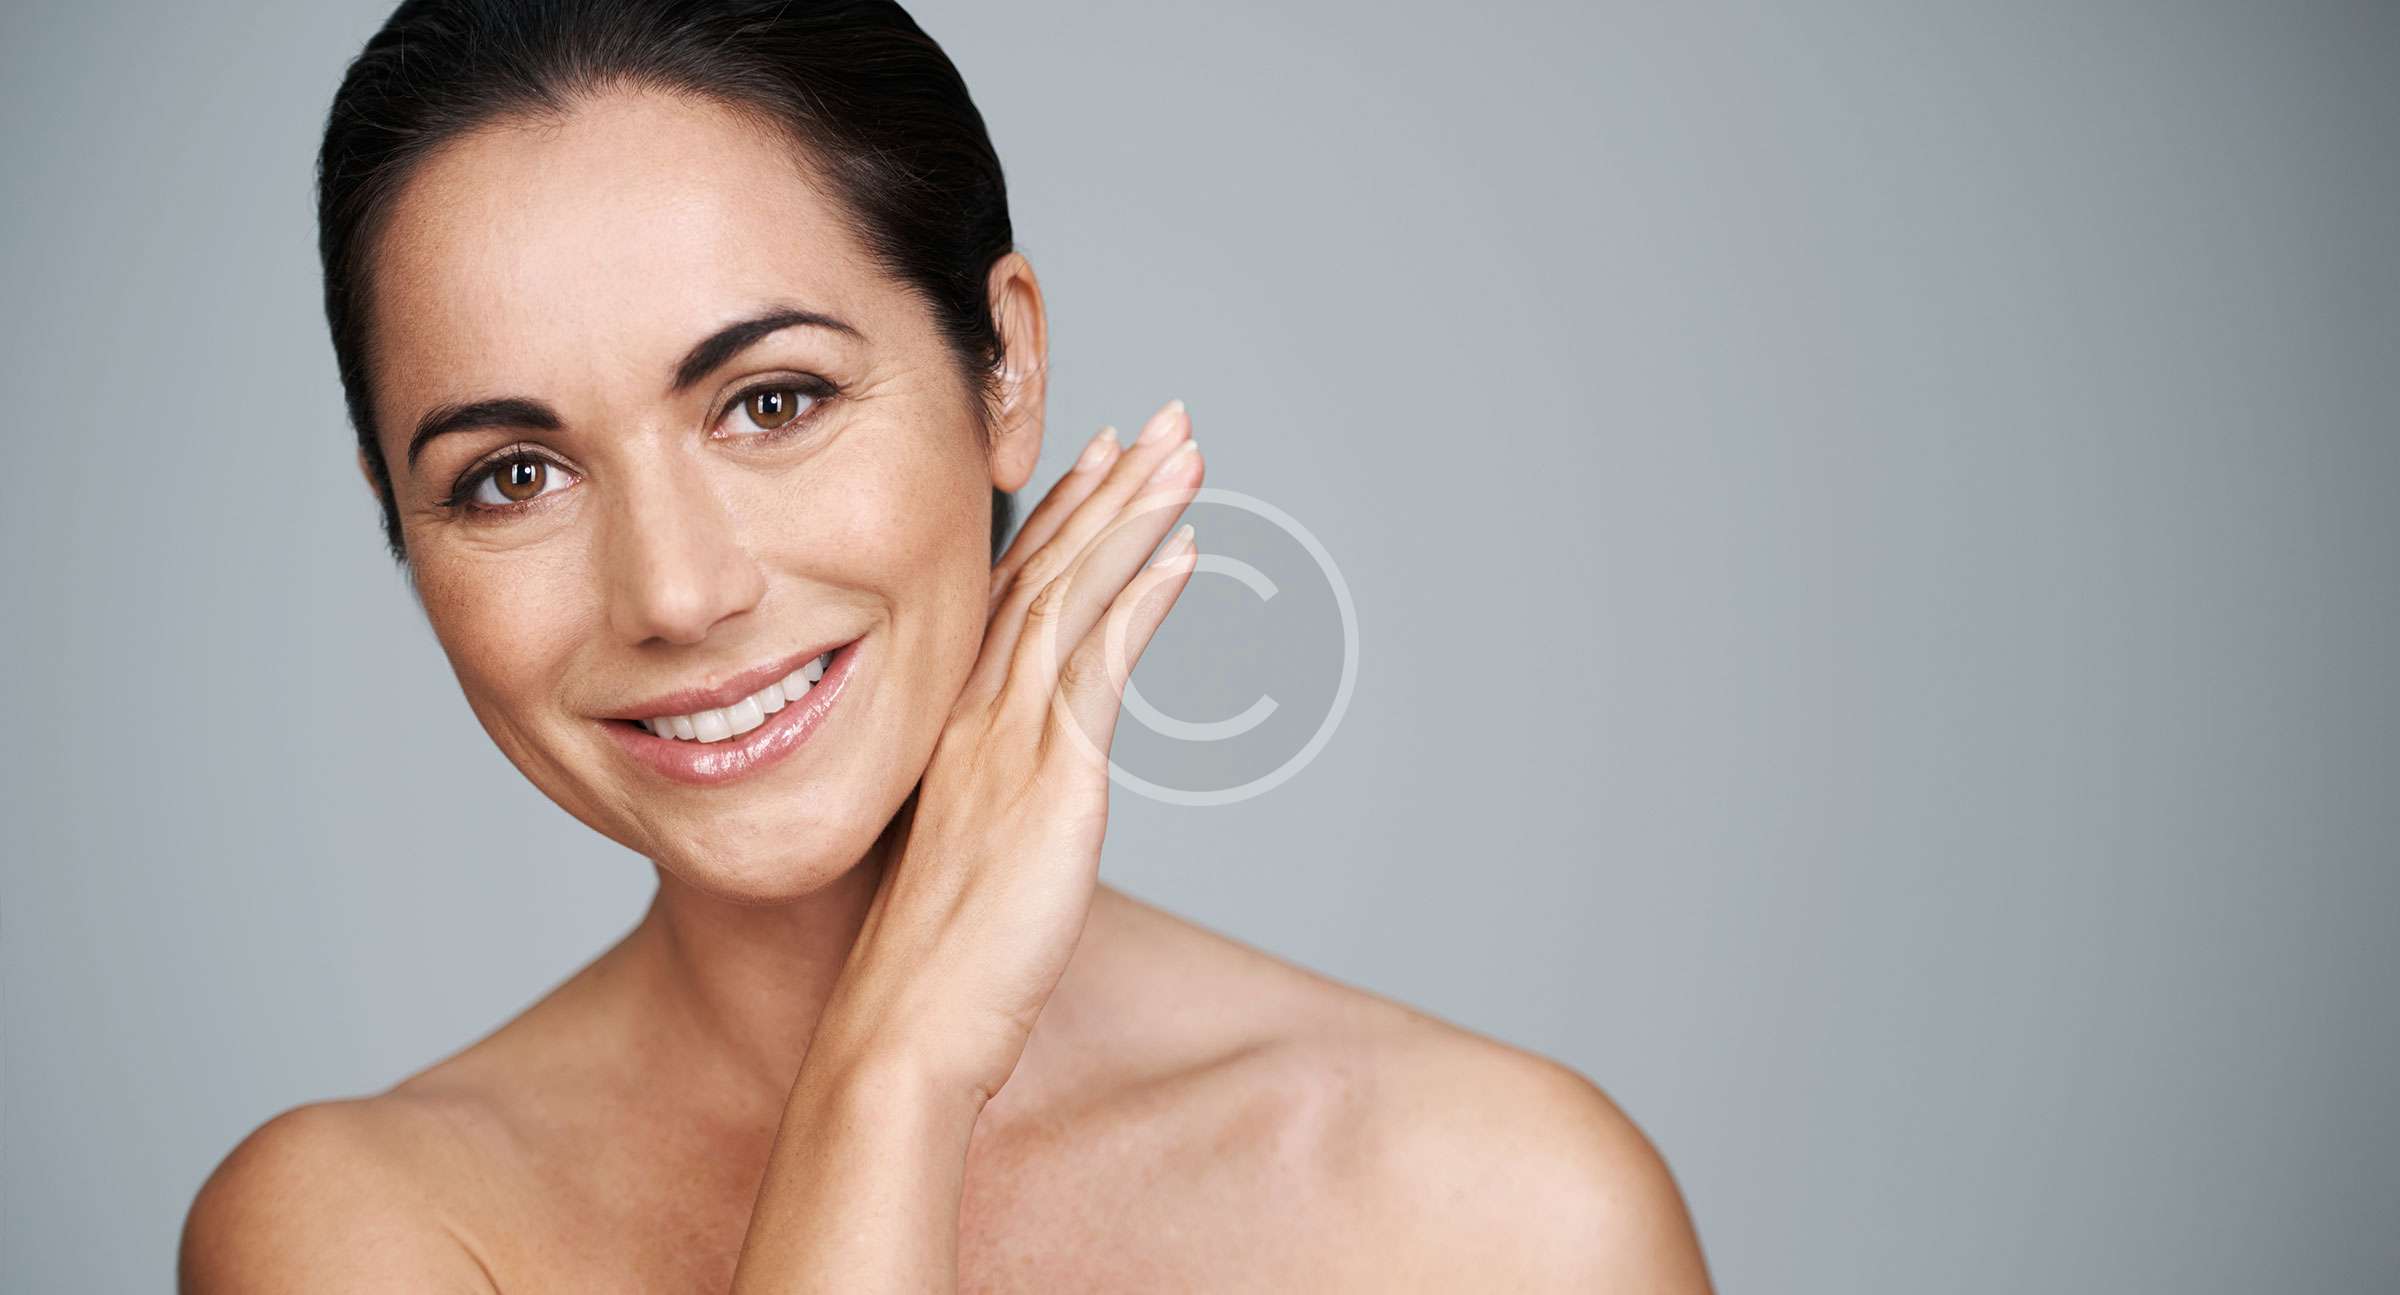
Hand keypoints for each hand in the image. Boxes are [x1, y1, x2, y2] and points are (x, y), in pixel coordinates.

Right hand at [812, 399, 1202, 1105]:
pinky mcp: (1051, 778)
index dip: (1060, 522)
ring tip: (1186, 456)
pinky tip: (1184, 551)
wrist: (907, 1025)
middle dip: (1110, 490)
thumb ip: (998, 802)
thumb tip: (1026, 794)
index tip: (1097, 460)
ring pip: (1076, 598)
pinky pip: (1099, 666)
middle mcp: (977, 716)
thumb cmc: (935, 965)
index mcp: (956, 727)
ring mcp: (1010, 740)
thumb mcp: (971, 856)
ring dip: (1135, 518)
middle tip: (1164, 424)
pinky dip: (1142, 599)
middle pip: (1049, 573)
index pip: (1013, 595)